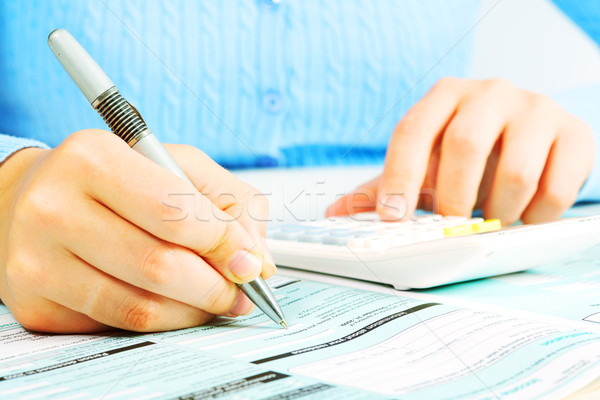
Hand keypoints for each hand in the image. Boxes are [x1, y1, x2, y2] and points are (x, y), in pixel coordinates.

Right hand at [0, 130, 274, 332]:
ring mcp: (38, 260)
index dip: (225, 244)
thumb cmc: (114, 181)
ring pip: (142, 306)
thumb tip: (256, 260)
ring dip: (195, 310)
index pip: (175, 212)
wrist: (33, 200)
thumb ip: (231, 203)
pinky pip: (119, 325)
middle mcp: (55, 207)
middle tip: (240, 289)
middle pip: (160, 266)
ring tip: (214, 298)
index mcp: (94, 159)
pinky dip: (163, 321)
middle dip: (217, 286)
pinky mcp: (37, 303)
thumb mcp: (178, 166)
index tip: (250, 261)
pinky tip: (176, 305)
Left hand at [327, 78, 594, 224]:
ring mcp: (535, 109)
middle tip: (451, 225)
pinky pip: (555, 188)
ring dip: (498, 212)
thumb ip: (381, 189)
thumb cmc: (467, 153)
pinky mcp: (574, 134)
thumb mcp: (423, 165)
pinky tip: (523, 215)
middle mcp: (489, 93)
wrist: (530, 135)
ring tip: (491, 218)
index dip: (399, 177)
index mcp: (444, 96)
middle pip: (465, 146)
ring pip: (516, 172)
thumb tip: (334, 215)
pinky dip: (534, 216)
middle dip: (453, 200)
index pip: (412, 132)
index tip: (392, 218)